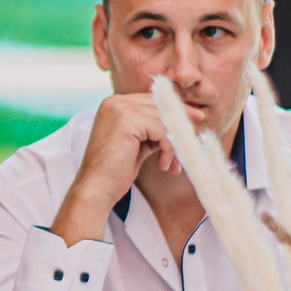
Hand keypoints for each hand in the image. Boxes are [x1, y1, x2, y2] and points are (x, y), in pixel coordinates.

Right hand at [51, 92, 185, 243]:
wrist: (96, 189)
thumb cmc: (115, 171)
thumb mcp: (136, 144)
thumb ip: (151, 130)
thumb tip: (178, 123)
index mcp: (114, 104)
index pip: (152, 100)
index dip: (174, 111)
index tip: (193, 119)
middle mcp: (116, 102)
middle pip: (160, 106)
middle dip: (180, 123)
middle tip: (194, 140)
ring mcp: (120, 109)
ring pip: (164, 120)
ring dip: (173, 144)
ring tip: (171, 165)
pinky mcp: (128, 121)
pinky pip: (162, 130)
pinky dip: (168, 149)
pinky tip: (162, 165)